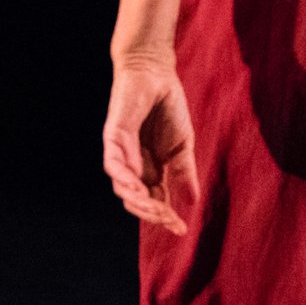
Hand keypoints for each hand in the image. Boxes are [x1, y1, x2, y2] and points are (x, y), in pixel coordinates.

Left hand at [101, 56, 197, 234]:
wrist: (156, 74)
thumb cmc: (168, 108)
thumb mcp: (183, 146)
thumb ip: (184, 173)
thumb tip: (192, 203)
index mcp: (150, 169)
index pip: (154, 200)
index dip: (165, 216)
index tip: (181, 230)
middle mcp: (132, 164)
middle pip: (136, 199)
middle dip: (153, 213)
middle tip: (170, 221)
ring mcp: (121, 152)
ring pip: (123, 186)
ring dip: (139, 201)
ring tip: (157, 210)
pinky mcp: (113, 136)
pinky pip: (113, 163)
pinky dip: (123, 177)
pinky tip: (136, 187)